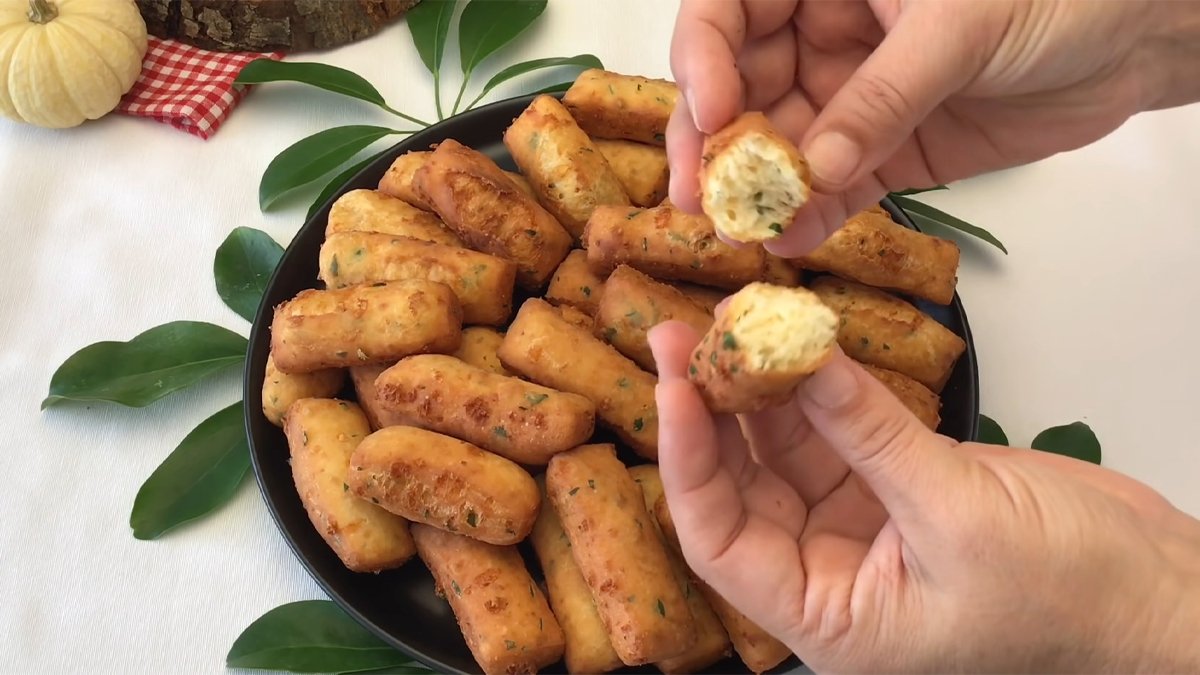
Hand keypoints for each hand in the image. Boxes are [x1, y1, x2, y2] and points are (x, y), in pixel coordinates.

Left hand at [648, 320, 1199, 672]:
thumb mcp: (958, 513)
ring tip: (726, 322)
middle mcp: (828, 574)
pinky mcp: (890, 482)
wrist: (1157, 589)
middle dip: (708, 412)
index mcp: (829, 617)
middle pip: (739, 488)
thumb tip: (797, 356)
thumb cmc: (1073, 593)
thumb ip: (868, 433)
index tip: (675, 388)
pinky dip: (811, 385)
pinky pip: (831, 429)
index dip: (688, 465)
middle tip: (682, 335)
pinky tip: (788, 340)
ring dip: (754, 389)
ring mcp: (857, 524)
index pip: (720, 542)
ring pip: (780, 450)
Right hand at [666, 0, 1194, 255]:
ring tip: (745, 230)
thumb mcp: (957, 26)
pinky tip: (794, 239)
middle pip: (741, 87)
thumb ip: (882, 96)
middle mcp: (826, 33)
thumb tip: (817, 166)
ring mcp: (854, 96)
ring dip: (760, 191)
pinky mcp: (888, 151)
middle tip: (703, 194)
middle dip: (719, 141)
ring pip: (782, 147)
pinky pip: (836, 187)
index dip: (705, 59)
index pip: (729, 11)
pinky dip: (814, 215)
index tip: (714, 109)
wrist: (1136, 34)